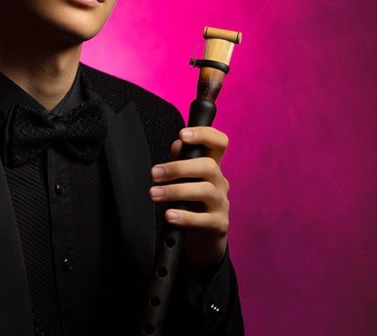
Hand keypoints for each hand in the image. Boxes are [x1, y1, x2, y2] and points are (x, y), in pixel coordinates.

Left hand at [149, 127, 230, 267]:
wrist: (201, 240)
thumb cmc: (190, 206)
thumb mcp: (184, 181)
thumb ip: (180, 162)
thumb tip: (177, 144)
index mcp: (211, 167)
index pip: (219, 143)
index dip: (204, 134)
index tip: (183, 134)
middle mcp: (220, 183)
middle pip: (209, 166)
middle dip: (179, 167)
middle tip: (155, 174)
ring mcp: (221, 204)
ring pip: (206, 191)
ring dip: (176, 191)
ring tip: (155, 194)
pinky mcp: (219, 224)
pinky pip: (205, 219)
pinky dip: (185, 217)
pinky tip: (170, 215)